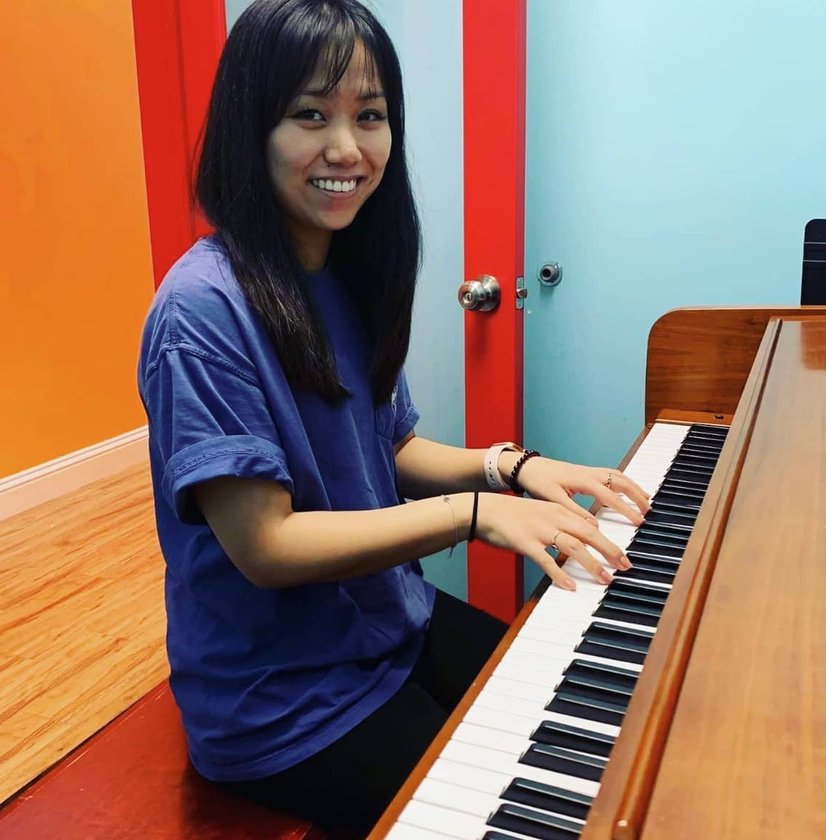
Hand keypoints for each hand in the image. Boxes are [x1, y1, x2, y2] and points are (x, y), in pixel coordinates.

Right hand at [476, 493, 631, 589]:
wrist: (483, 509)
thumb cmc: (511, 515)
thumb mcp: (541, 514)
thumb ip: (562, 525)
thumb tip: (581, 541)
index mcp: (559, 510)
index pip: (591, 524)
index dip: (610, 539)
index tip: (623, 554)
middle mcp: (553, 518)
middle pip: (589, 533)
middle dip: (610, 550)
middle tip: (625, 565)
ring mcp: (540, 530)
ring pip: (573, 546)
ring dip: (592, 563)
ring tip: (605, 578)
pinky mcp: (525, 543)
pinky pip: (546, 560)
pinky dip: (559, 574)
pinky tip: (570, 585)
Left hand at [512, 456, 649, 526]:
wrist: (527, 467)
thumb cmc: (538, 482)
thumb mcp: (553, 500)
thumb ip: (574, 512)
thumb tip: (594, 527)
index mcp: (583, 480)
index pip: (610, 496)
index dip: (626, 509)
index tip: (638, 521)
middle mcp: (589, 473)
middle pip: (621, 482)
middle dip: (637, 495)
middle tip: (649, 510)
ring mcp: (589, 471)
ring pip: (618, 476)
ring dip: (633, 486)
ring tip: (646, 499)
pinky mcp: (586, 472)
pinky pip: (611, 474)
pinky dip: (623, 482)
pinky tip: (628, 490)